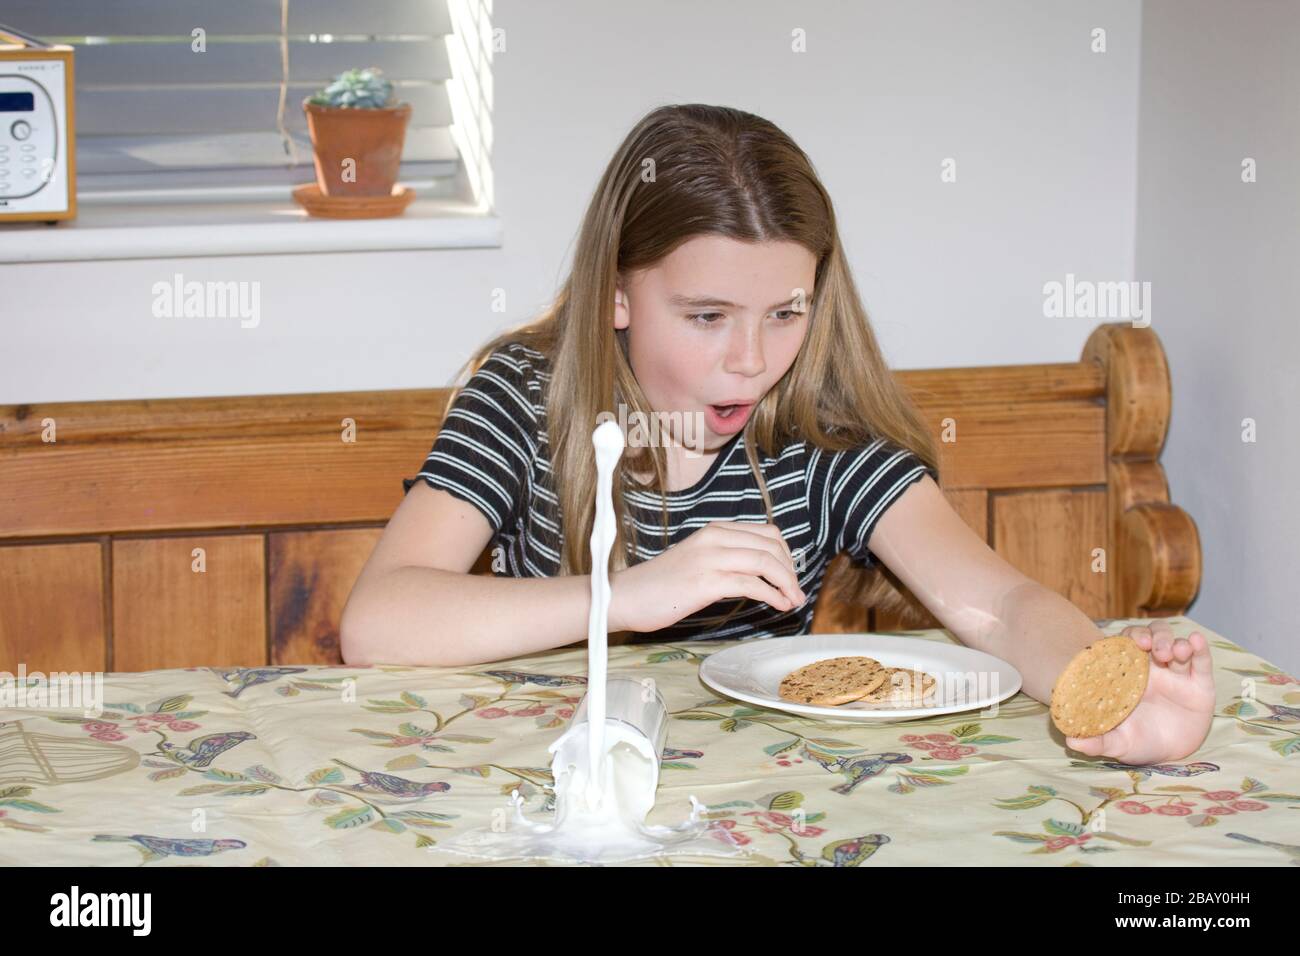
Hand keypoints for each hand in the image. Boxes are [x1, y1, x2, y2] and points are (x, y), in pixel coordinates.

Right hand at [608, 521, 806, 632]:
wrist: (626, 596)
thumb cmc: (660, 585)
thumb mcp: (698, 560)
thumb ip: (725, 558)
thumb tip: (759, 572)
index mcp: (715, 530)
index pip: (767, 532)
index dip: (786, 555)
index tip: (790, 576)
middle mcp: (715, 538)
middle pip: (772, 545)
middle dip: (791, 570)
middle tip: (796, 592)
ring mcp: (710, 558)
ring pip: (765, 562)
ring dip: (787, 583)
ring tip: (793, 601)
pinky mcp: (706, 582)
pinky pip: (751, 584)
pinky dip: (773, 595)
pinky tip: (779, 606)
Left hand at [1065, 619, 1214, 764]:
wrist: (1171, 756)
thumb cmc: (1139, 742)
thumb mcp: (1118, 743)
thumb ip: (1097, 741)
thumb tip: (1071, 740)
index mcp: (1129, 675)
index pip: (1125, 644)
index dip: (1126, 638)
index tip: (1128, 642)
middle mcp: (1152, 669)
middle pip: (1151, 636)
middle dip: (1152, 636)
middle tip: (1150, 646)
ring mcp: (1177, 675)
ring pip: (1175, 645)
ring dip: (1174, 642)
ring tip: (1174, 653)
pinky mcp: (1200, 685)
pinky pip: (1201, 661)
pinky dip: (1200, 648)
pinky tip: (1196, 640)